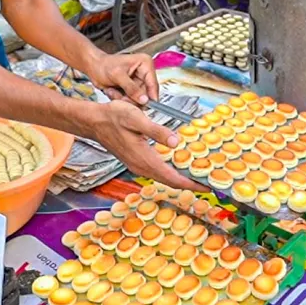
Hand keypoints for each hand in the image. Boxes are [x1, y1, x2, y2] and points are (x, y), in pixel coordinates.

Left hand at [86, 52, 158, 105]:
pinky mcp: (132, 89)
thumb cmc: (103, 65)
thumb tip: (144, 99)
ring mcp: (138, 82)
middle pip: (146, 94)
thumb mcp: (117, 75)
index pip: (153, 83)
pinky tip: (113, 92)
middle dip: (131, 98)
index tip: (147, 105)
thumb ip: (131, 88)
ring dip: (124, 98)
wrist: (93, 67)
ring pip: (138, 99)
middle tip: (120, 96)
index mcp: (145, 64)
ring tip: (113, 91)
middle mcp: (144, 73)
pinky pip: (131, 100)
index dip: (151, 96)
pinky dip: (121, 99)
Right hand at [89, 101, 207, 190]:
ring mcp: (138, 166)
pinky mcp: (137, 162)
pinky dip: (172, 173)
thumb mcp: (137, 119)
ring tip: (199, 176)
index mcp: (144, 159)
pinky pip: (158, 172)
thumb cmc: (114, 117)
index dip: (191, 184)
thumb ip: (157, 131)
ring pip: (164, 178)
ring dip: (181, 179)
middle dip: (190, 184)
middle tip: (210, 183)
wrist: (95, 121)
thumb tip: (175, 142)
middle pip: (170, 181)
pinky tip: (180, 166)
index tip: (207, 187)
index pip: (172, 177)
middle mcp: (141, 166)